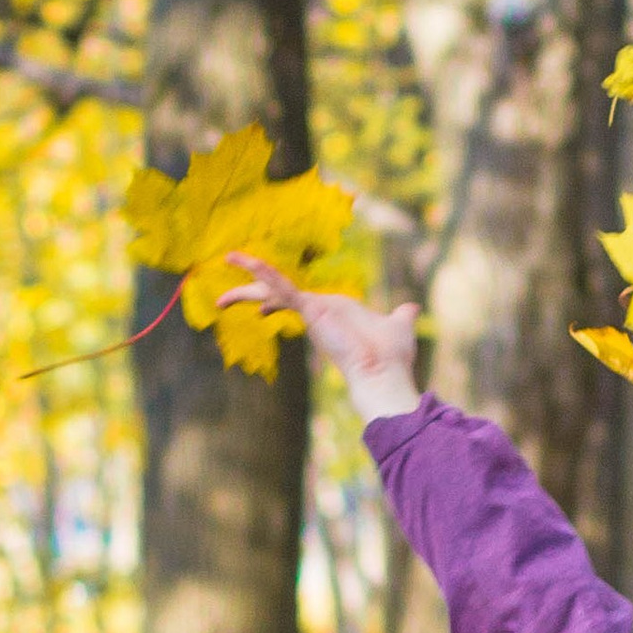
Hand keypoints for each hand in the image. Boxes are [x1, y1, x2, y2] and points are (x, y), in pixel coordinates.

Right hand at [219, 254, 422, 422]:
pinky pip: (283, 287)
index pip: (295, 301)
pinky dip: (265, 272)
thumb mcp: (397, 325)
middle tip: (221, 299)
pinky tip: (246, 259)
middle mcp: (317, 312)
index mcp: (331, 313)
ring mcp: (311, 312)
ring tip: (226, 257)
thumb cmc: (391, 357)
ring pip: (272, 289)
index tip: (261, 310)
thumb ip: (401, 315)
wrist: (384, 375)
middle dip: (249, 293)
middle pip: (276, 296)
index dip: (276, 301)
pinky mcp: (310, 311)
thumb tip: (412, 309)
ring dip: (248, 280)